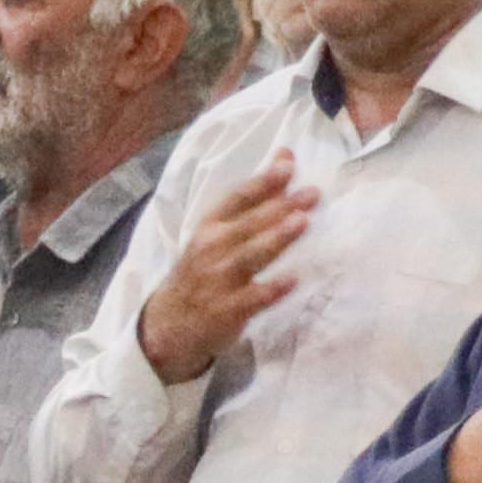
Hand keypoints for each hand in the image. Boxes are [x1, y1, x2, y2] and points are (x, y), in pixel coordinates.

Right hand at [137, 164, 314, 384]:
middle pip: (248, 224)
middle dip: (280, 207)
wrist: (169, 324)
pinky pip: (253, 298)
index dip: (262, 181)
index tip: (287, 165)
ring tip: (303, 222)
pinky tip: (293, 279)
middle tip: (312, 192)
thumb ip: (253, 199)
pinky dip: (272, 289)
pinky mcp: (227, 311)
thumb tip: (286, 158)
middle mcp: (211, 249)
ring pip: (249, 256)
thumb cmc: (202, 271)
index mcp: (209, 227)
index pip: (236, 199)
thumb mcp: (216, 233)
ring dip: (275, 239)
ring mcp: (218, 281)